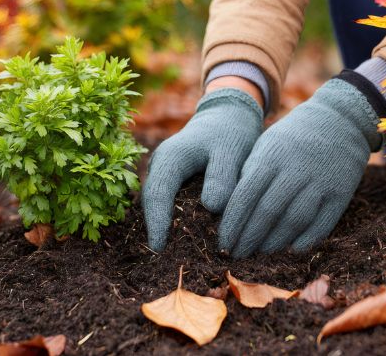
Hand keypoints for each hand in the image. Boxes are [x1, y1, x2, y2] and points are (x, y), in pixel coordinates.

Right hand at [141, 87, 262, 250]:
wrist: (230, 116)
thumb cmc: (231, 132)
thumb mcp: (231, 149)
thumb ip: (223, 175)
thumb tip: (212, 206)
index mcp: (170, 159)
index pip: (157, 194)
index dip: (157, 222)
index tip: (160, 249)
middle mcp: (161, 170)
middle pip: (154, 208)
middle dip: (160, 235)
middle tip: (167, 268)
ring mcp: (165, 179)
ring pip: (162, 211)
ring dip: (169, 234)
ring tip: (179, 265)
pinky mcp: (174, 187)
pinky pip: (172, 210)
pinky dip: (180, 227)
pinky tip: (193, 249)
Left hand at [218, 78, 382, 257]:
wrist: (340, 120)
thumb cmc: (293, 137)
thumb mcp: (266, 145)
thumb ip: (249, 174)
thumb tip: (228, 211)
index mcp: (272, 156)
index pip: (246, 195)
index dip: (233, 223)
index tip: (222, 243)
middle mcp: (296, 169)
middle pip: (268, 212)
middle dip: (249, 238)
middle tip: (236, 256)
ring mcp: (321, 182)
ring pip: (294, 220)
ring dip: (275, 242)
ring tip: (260, 255)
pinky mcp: (341, 193)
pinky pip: (322, 223)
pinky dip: (306, 240)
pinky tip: (291, 250)